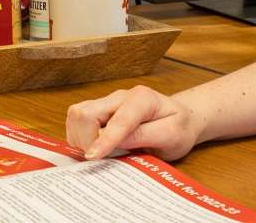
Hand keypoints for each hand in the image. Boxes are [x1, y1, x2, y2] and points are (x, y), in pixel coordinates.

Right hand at [65, 85, 208, 161]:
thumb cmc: (177, 127)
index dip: (103, 140)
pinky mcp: (98, 110)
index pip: (117, 120)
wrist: (179, 119)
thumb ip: (145, 136)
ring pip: (76, 115)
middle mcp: (119, 96)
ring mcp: (106, 102)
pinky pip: (76, 121)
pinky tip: (94, 147)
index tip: (92, 157)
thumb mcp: (171, 136)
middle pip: (86, 112)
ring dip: (80, 138)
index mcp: (141, 98)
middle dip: (86, 139)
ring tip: (97, 153)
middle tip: (99, 159)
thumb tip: (116, 142)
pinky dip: (79, 136)